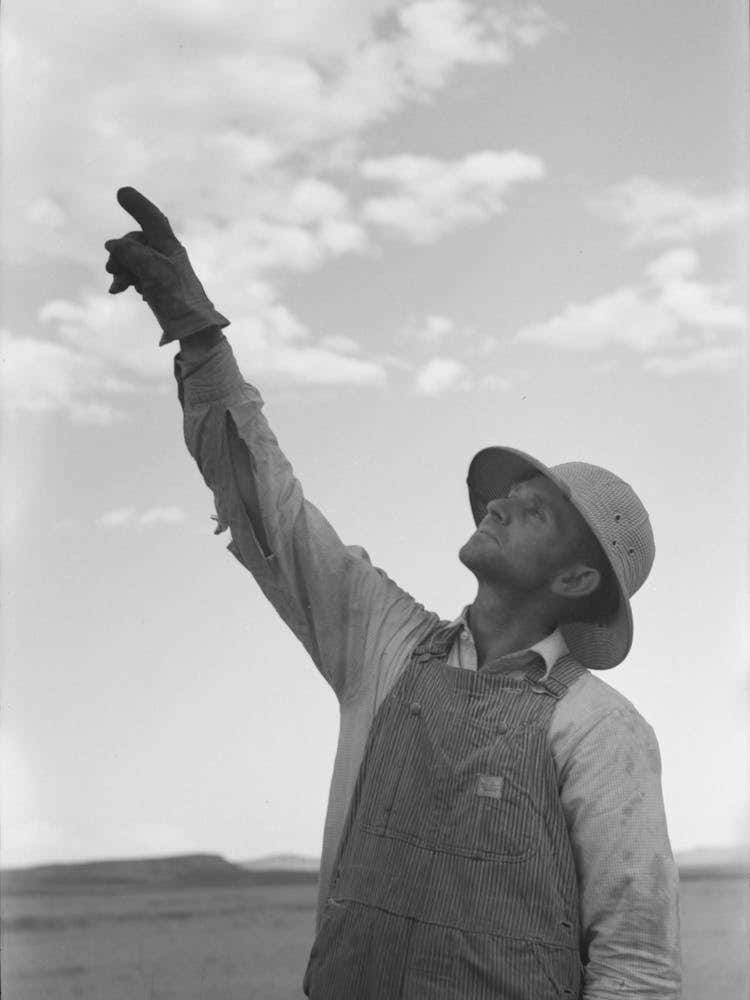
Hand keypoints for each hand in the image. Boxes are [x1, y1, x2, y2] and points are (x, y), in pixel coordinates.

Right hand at [105, 187, 228, 344]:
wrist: (190, 328)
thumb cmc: (177, 297)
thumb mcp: (152, 270)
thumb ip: (130, 252)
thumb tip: (111, 244)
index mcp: (169, 246)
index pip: (152, 220)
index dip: (138, 205)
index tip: (121, 192)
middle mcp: (165, 255)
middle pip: (134, 242)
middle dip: (119, 253)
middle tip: (111, 269)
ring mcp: (160, 270)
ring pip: (131, 260)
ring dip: (120, 270)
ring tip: (117, 286)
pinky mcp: (156, 285)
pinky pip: (134, 275)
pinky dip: (125, 280)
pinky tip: (119, 291)